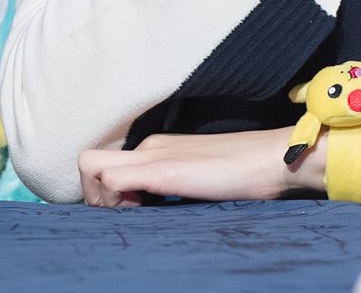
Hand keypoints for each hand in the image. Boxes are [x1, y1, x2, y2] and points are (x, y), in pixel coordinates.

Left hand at [76, 128, 322, 206]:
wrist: (271, 159)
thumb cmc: (243, 175)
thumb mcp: (198, 180)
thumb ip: (175, 188)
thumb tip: (153, 207)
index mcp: (157, 147)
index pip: (105, 164)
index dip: (106, 192)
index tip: (133, 210)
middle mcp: (149, 145)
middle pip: (89, 164)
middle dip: (96, 197)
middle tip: (128, 214)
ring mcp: (153, 155)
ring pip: (91, 169)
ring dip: (102, 199)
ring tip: (138, 212)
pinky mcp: (161, 170)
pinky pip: (111, 178)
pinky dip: (115, 199)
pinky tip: (145, 210)